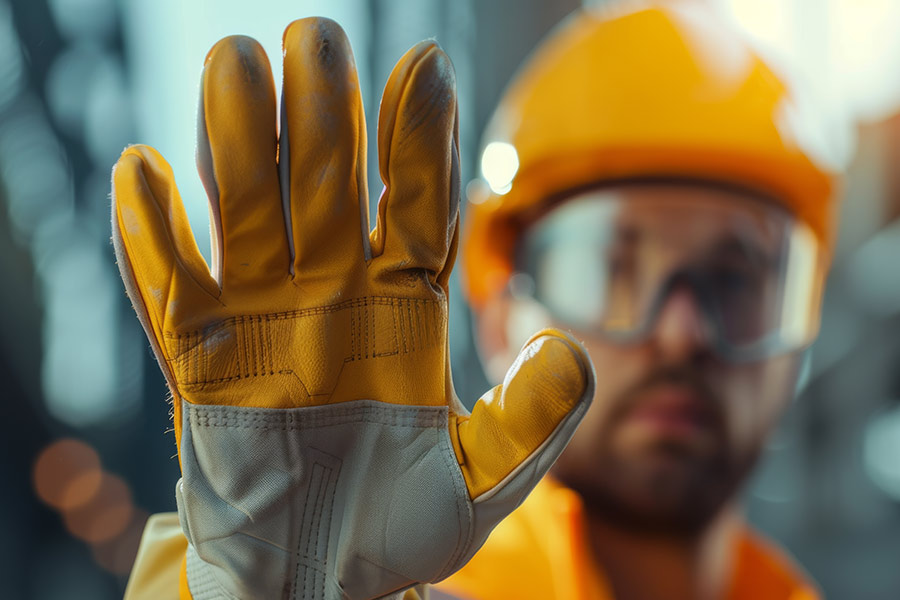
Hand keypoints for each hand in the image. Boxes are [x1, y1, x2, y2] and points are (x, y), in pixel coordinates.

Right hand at [112, 17, 592, 599]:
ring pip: (247, 212)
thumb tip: (568, 348)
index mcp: (405, 310)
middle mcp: (333, 298)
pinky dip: (153, 239)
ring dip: (239, 141)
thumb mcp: (481, 485)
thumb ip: (530, 423)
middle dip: (325, 114)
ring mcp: (263, 322)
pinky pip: (170, 290)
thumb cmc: (398, 528)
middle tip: (317, 38)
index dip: (419, 139)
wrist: (321, 579)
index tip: (425, 67)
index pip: (417, 204)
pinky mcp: (200, 364)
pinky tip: (144, 172)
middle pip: (329, 187)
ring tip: (237, 63)